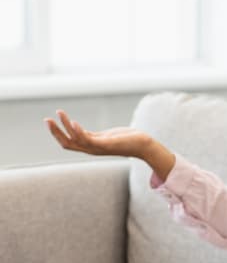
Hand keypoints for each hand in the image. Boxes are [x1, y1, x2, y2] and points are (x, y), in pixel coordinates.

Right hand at [45, 110, 175, 178]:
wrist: (144, 145)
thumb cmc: (128, 140)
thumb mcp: (106, 137)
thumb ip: (94, 136)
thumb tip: (83, 131)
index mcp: (91, 146)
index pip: (69, 142)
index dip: (58, 133)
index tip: (51, 121)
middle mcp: (92, 149)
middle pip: (66, 143)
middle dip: (55, 132)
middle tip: (46, 119)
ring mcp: (98, 148)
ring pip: (75, 140)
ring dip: (65, 127)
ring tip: (59, 113)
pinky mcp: (106, 145)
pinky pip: (88, 140)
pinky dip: (79, 131)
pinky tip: (73, 122)